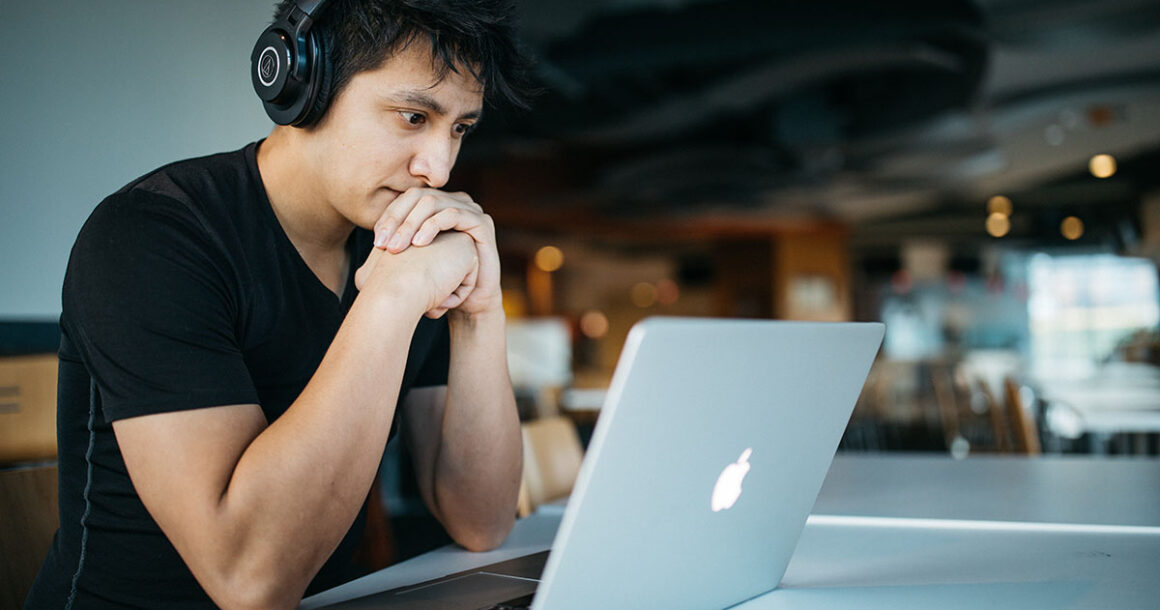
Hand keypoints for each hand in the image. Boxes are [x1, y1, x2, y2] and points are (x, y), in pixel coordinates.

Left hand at [372, 188, 501, 317]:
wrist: (469, 303)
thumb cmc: (439, 282)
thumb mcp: (413, 261)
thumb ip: (396, 245)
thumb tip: (370, 243)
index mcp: (437, 206)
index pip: (406, 199)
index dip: (389, 217)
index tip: (376, 242)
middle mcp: (454, 202)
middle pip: (418, 197)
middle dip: (397, 220)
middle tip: (383, 245)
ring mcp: (470, 210)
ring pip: (433, 203)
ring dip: (411, 224)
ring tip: (398, 247)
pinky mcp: (482, 222)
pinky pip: (453, 214)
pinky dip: (433, 226)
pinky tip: (420, 244)